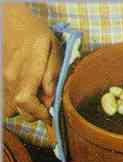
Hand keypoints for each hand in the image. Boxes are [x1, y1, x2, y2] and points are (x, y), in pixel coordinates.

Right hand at [3, 3, 60, 120]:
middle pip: (18, 110)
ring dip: (24, 110)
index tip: (49, 113)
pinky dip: (15, 104)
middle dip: (35, 114)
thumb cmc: (38, 36)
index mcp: (26, 69)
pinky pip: (4, 101)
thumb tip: (51, 97)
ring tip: (36, 98)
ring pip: (10, 108)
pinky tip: (26, 93)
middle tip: (46, 105)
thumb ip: (52, 74)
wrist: (14, 23)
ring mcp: (2, 79)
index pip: (25, 101)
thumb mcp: (54, 50)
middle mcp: (10, 77)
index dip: (38, 113)